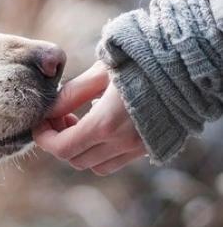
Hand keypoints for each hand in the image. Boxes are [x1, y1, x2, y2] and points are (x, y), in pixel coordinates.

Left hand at [33, 62, 147, 174]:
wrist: (186, 65)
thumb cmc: (140, 61)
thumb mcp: (100, 72)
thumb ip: (71, 94)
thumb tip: (48, 110)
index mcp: (106, 124)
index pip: (62, 148)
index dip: (44, 138)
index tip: (40, 122)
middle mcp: (122, 143)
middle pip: (75, 160)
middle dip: (59, 141)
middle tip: (60, 116)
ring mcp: (138, 148)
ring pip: (95, 165)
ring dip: (80, 149)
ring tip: (80, 121)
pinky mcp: (150, 147)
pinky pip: (116, 161)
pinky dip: (101, 151)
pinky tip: (102, 125)